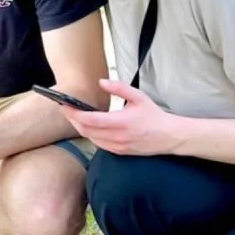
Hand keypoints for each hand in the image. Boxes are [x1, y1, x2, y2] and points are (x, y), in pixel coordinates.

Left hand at [60, 79, 183, 155]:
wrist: (169, 136)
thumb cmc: (154, 115)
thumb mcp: (138, 97)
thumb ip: (119, 88)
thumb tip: (101, 82)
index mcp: (121, 122)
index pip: (90, 120)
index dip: (74, 114)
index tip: (65, 105)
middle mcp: (118, 137)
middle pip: (86, 131)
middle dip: (73, 120)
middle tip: (66, 109)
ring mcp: (118, 146)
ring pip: (91, 139)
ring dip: (80, 128)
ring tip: (75, 117)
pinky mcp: (120, 152)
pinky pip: (99, 145)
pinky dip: (90, 135)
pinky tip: (88, 127)